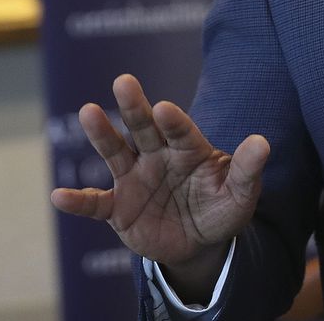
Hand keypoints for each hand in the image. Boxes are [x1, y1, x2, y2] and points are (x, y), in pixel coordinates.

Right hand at [50, 74, 267, 294]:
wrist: (200, 242)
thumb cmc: (222, 208)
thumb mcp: (240, 194)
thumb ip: (248, 170)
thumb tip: (263, 142)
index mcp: (189, 149)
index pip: (181, 130)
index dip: (173, 120)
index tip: (164, 108)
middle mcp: (158, 155)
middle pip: (144, 128)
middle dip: (134, 106)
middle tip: (124, 81)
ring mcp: (135, 179)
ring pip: (116, 152)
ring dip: (102, 134)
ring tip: (89, 111)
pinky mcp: (119, 208)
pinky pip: (95, 203)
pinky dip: (78, 201)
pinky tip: (60, 196)